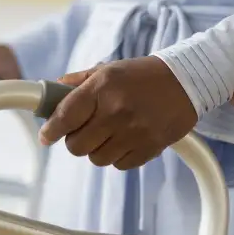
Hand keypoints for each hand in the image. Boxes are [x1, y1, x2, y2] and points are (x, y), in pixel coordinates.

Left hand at [39, 56, 196, 169]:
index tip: (46, 136)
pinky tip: (127, 139)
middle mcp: (116, 110)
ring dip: (98, 149)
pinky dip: (119, 156)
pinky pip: (120, 165)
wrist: (187, 80)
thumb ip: (77, 82)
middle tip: (85, 131)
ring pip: (97, 158)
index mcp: (103, 86)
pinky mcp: (150, 147)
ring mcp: (135, 131)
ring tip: (110, 134)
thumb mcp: (108, 70)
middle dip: (76, 140)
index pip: (65, 116)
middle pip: (77, 146)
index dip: (51, 130)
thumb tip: (50, 92)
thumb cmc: (143, 75)